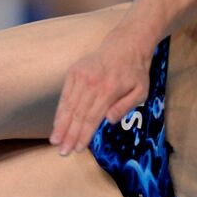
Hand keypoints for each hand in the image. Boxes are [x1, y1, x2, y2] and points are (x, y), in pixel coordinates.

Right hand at [49, 33, 152, 155]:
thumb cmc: (135, 72)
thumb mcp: (141, 91)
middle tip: (62, 151)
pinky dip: (60, 111)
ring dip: (60, 125)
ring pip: (68, 105)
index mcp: (109, 89)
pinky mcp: (73, 72)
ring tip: (55, 141)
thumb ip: (125, 106)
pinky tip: (56, 124)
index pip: (92, 117)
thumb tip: (108, 121)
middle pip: (78, 114)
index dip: (84, 135)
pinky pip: (65, 95)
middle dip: (69, 135)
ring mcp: (81, 76)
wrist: (125, 45)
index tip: (77, 148)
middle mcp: (92, 82)